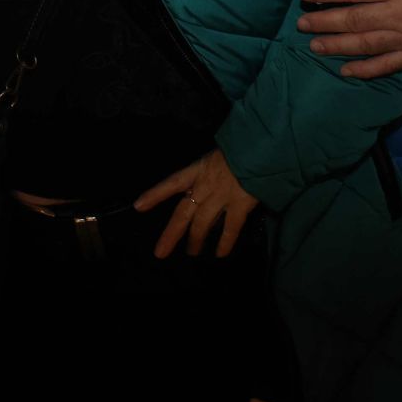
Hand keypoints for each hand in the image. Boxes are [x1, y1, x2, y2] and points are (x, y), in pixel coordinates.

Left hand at [134, 149, 258, 258]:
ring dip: (195, 241)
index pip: (172, 182)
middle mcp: (206, 184)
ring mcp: (222, 196)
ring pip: (202, 224)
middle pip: (183, 213)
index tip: (138, 206)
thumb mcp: (219, 156)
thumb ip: (210, 173)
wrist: (263, 147)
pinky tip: (219, 254)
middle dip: (171, 234)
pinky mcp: (240, 204)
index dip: (155, 194)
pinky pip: (230, 229)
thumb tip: (203, 192)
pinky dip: (224, 243)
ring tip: (191, 253)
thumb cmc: (242, 148)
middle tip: (160, 252)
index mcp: (199, 169)